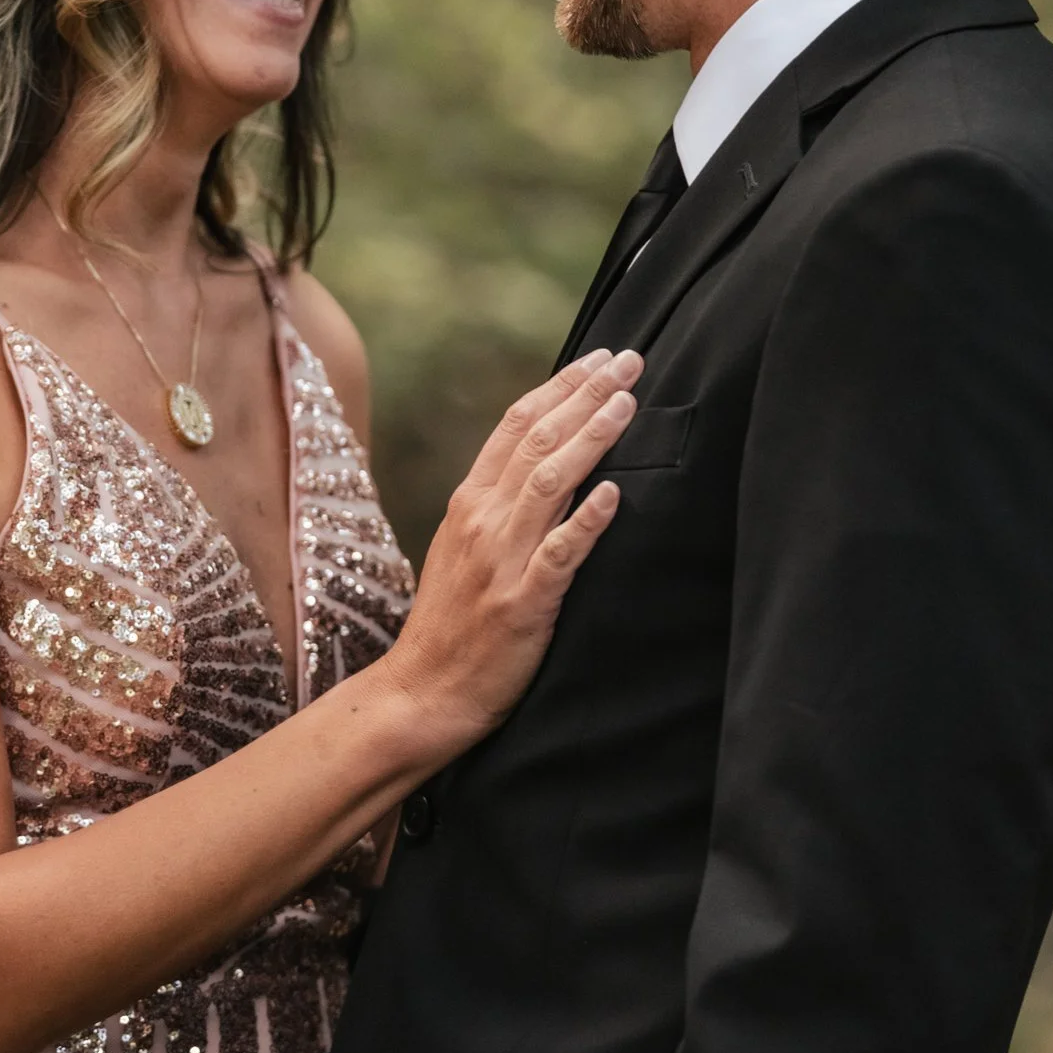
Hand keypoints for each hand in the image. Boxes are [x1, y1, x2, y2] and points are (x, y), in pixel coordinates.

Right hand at [384, 347, 640, 753]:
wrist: (422, 693)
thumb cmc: (450, 626)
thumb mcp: (464, 551)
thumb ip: (500, 508)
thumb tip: (546, 466)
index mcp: (468, 504)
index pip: (516, 426)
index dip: (560, 387)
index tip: (599, 359)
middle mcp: (482, 521)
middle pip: (537, 440)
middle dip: (586, 395)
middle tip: (629, 360)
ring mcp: (501, 560)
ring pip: (549, 482)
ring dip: (591, 437)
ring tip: (627, 404)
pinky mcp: (522, 603)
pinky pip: (559, 554)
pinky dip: (587, 520)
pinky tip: (613, 493)